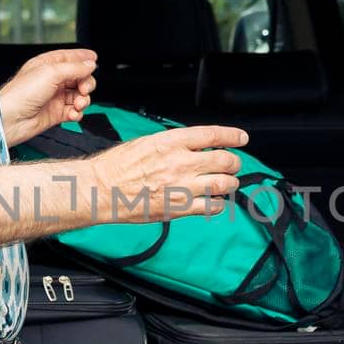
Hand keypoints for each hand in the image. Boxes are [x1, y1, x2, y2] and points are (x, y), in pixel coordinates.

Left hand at [0, 48, 96, 146]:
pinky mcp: (56, 113)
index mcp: (47, 65)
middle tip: (84, 89)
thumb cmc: (20, 94)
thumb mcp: (51, 73)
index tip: (94, 59)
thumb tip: (90, 64)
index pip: (69, 57)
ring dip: (83, 100)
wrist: (10, 119)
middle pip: (79, 77)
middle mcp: (51, 80)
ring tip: (78, 104)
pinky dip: (77, 113)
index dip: (83, 58)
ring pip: (79, 95)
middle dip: (86, 83)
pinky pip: (74, 111)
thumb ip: (74, 68)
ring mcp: (54, 97)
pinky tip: (73, 114)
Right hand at [88, 125, 248, 223]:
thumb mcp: (147, 142)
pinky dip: (218, 203)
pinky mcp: (179, 208)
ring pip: (223, 184)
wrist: (101, 189)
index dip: (232, 136)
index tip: (242, 138)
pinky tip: (214, 201)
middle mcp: (180, 162)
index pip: (211, 135)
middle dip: (234, 162)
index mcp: (170, 142)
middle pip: (224, 160)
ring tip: (228, 183)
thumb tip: (195, 146)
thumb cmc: (118, 166)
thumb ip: (173, 144)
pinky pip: (211, 206)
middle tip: (233, 164)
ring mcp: (181, 186)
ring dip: (230, 183)